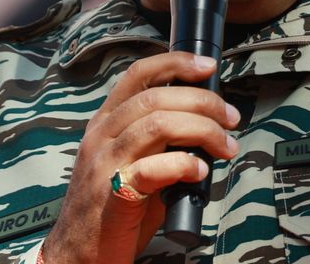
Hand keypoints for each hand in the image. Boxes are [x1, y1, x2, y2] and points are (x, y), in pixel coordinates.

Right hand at [42, 52, 240, 262]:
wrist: (78, 253)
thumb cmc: (113, 209)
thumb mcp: (132, 162)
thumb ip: (161, 141)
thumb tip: (209, 126)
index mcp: (105, 122)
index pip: (138, 75)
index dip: (175, 64)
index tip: (207, 67)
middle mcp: (101, 136)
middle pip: (155, 97)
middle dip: (202, 102)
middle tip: (230, 119)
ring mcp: (104, 164)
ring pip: (157, 125)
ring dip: (202, 130)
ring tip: (224, 147)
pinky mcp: (112, 195)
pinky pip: (151, 169)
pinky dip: (183, 165)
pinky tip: (199, 172)